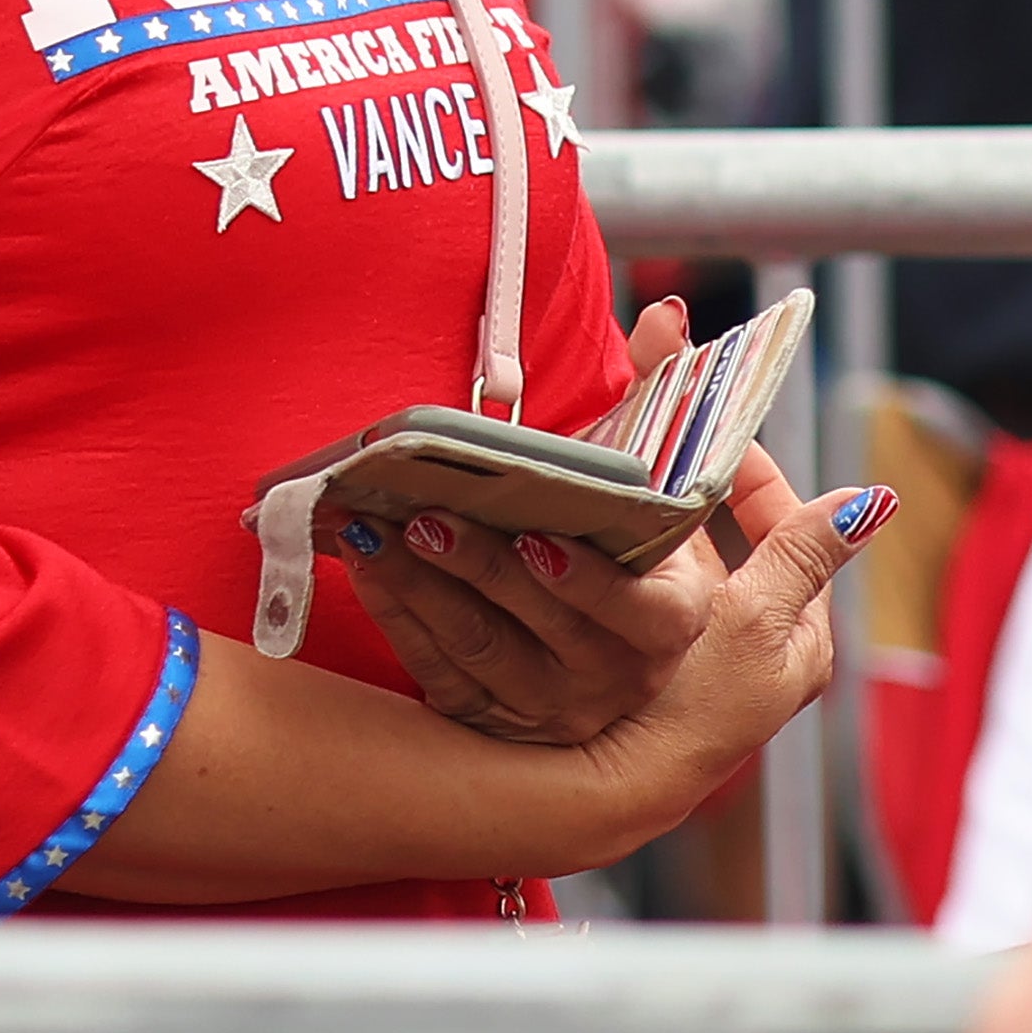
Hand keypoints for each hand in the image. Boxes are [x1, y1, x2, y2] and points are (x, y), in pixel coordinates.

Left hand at [352, 298, 753, 743]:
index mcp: (669, 619)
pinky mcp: (493, 719)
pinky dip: (397, 617)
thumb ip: (663, 389)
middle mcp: (615, 675)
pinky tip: (363, 568)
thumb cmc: (626, 536)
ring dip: (420, 589)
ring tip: (373, 530)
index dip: (585, 582)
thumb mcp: (657, 474)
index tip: (536, 540)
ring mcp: (552, 707)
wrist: (603, 625)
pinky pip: (438, 673)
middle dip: (477, 569)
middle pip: (540, 628)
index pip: (633, 610)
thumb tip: (665, 313)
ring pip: (479, 651)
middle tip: (424, 515)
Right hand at [565, 461, 884, 839]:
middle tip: (669, 446)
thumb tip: (871, 501)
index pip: (793, 527)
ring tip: (637, 475)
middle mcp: (758, 641)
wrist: (615, 785)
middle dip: (708, 490)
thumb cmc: (697, 709)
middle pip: (742, 539)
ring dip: (667, 517)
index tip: (716, 432)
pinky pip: (655, 581)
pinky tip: (610, 526)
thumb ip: (803, 556)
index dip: (758, 475)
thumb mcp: (756, 621)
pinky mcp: (657, 657)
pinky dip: (638, 548)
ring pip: (694, 557)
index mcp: (800, 634)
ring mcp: (708, 649)